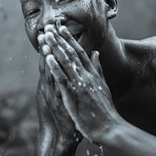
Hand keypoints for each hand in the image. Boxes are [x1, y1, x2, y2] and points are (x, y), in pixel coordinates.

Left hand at [43, 24, 123, 143]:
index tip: (61, 28)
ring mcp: (80, 85)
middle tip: (49, 26)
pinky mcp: (74, 96)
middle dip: (59, 39)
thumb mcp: (103, 86)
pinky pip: (62, 79)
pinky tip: (47, 58)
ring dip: (55, 48)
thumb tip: (95, 53)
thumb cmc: (105, 109)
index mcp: (93, 74)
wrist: (109, 128)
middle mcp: (87, 76)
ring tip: (46, 36)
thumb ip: (98, 68)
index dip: (70, 39)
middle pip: (71, 53)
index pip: (80, 52)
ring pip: (66, 63)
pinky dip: (55, 68)